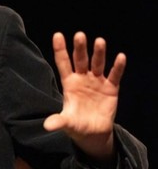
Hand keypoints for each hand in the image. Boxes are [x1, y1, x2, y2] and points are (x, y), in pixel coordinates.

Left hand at [43, 31, 124, 161]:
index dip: (60, 50)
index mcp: (69, 83)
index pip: (63, 63)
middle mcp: (82, 79)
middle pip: (80, 60)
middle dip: (80, 48)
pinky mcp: (111, 88)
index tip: (57, 35)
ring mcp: (97, 82)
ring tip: (99, 41)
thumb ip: (58, 121)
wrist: (93, 133)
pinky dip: (118, 67)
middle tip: (79, 35)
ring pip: (97, 64)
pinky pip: (114, 75)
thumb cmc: (76, 124)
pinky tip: (120, 57)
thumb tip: (47, 126)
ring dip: (99, 53)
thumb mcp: (66, 123)